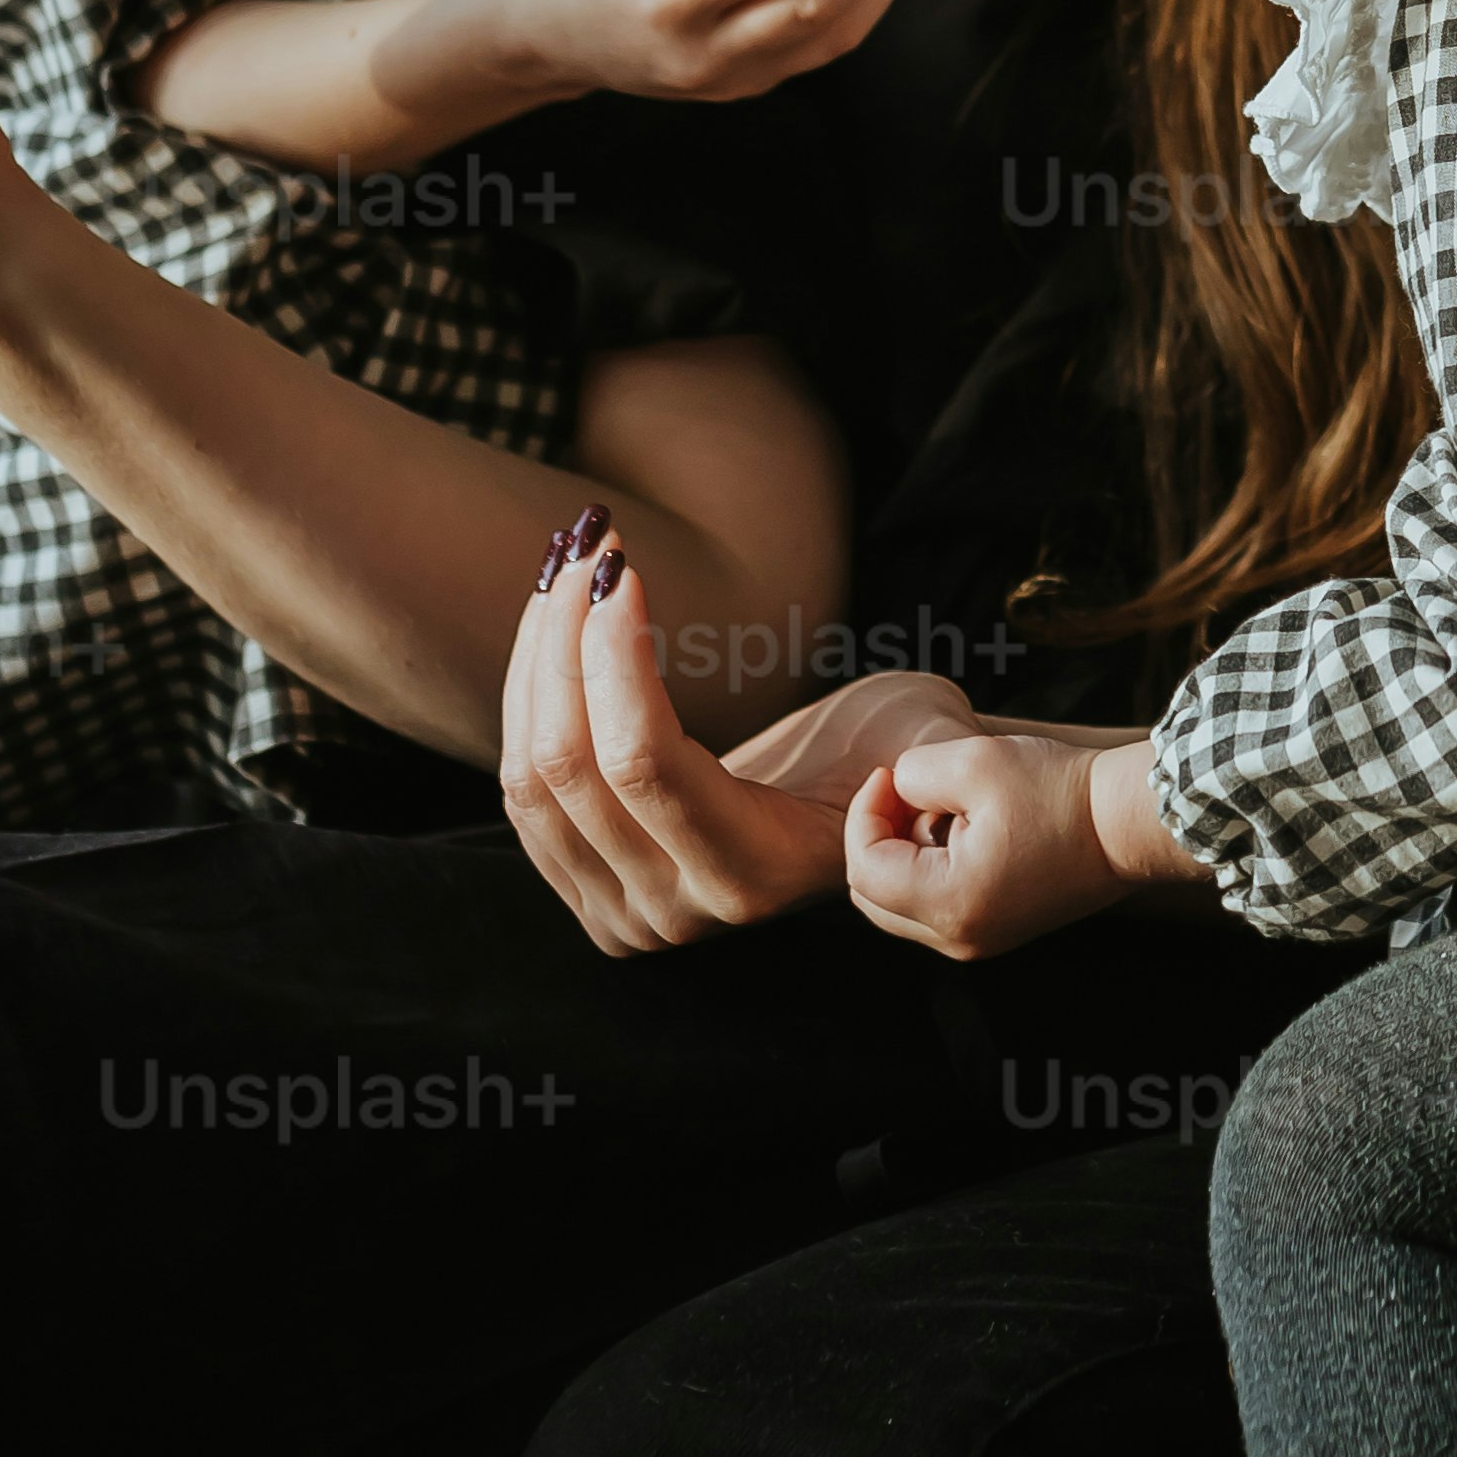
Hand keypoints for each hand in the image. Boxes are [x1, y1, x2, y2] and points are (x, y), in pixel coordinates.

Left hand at [500, 535, 970, 954]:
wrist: (857, 812)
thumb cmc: (902, 755)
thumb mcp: (932, 744)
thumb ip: (932, 756)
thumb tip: (905, 762)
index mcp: (752, 878)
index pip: (645, 764)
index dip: (617, 656)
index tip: (623, 564)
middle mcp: (673, 912)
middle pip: (571, 767)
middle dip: (565, 639)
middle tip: (589, 544)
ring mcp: (619, 911)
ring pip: (531, 777)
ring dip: (536, 657)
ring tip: (569, 564)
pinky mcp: (583, 888)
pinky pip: (524, 791)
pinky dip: (528, 696)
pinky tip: (553, 623)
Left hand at [845, 725, 1148, 963]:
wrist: (1124, 823)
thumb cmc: (1057, 790)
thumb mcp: (974, 761)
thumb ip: (912, 774)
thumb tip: (895, 789)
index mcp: (950, 902)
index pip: (865, 869)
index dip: (862, 814)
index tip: (888, 774)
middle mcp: (960, 937)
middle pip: (873, 897)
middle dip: (876, 838)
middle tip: (904, 791)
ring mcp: (979, 940)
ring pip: (900, 904)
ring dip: (902, 854)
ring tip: (940, 808)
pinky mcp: (996, 930)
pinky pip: (934, 906)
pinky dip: (929, 868)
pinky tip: (961, 828)